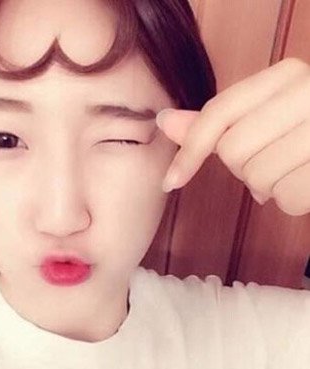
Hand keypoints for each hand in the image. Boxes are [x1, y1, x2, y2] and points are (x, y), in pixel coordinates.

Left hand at [155, 57, 309, 215]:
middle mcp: (309, 92)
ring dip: (268, 186)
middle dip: (243, 168)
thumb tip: (165, 122)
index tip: (171, 181)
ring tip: (291, 170)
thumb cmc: (303, 134)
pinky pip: (287, 198)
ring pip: (258, 177)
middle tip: (269, 161)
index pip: (218, 114)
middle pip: (234, 151)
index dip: (190, 152)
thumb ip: (214, 123)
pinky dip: (291, 201)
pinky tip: (305, 183)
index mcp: (286, 75)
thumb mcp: (259, 119)